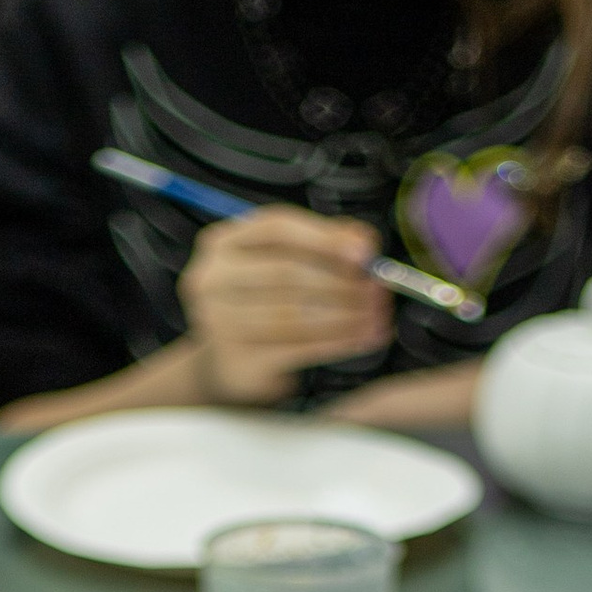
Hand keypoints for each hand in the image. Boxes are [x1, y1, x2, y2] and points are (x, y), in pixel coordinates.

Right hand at [181, 208, 390, 406]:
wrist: (230, 362)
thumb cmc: (265, 302)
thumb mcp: (286, 263)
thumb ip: (325, 245)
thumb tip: (365, 243)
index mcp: (224, 242)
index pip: (275, 228)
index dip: (324, 238)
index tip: (365, 251)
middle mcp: (213, 278)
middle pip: (285, 272)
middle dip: (340, 281)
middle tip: (378, 290)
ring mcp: (220, 322)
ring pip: (293, 315)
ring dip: (344, 316)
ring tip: (377, 316)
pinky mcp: (238, 361)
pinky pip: (297, 348)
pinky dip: (337, 342)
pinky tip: (363, 337)